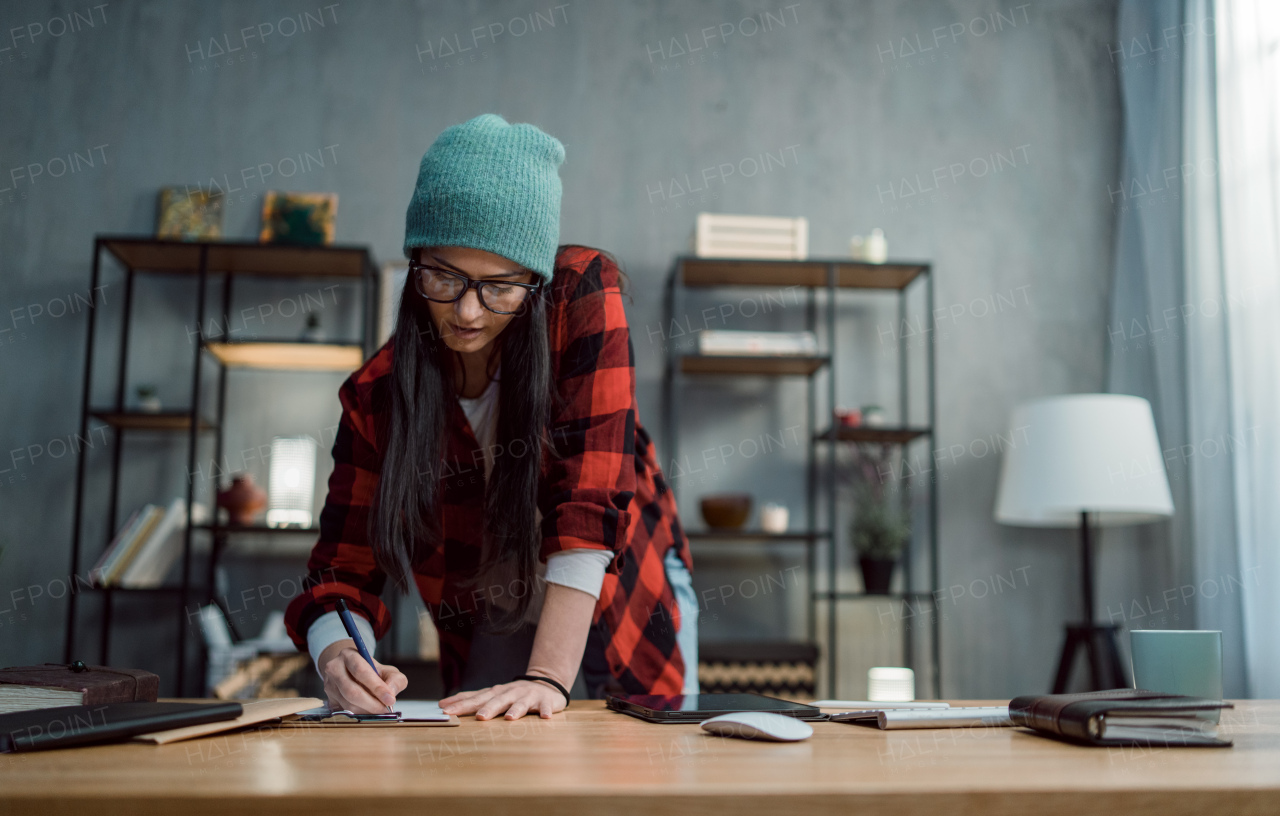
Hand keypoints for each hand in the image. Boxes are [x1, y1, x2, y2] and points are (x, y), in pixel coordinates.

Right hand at [317, 639, 407, 713]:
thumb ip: (395, 679)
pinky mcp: (329, 699)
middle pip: (352, 690)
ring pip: (347, 704)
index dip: (377, 687)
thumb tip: (391, 693)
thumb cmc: (372, 672)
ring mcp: (329, 685)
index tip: (390, 699)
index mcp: (349, 655)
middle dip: (372, 703)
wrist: (352, 672)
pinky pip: (344, 711)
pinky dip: (360, 714)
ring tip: (379, 710)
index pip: (361, 671)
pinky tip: (369, 711)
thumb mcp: (388, 670)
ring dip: (366, 710)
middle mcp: (335, 668)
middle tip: (386, 709)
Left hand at [439, 676, 566, 720]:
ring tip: (510, 718)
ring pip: (521, 703)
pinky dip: (545, 711)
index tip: (445, 711)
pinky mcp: (544, 701)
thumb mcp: (491, 695)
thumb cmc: (513, 694)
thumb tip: (442, 704)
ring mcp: (527, 696)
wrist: (545, 684)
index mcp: (495, 693)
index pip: (475, 699)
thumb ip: (469, 700)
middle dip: (489, 708)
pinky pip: (545, 706)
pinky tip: (545, 717)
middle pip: (497, 701)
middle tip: (480, 717)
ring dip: (516, 710)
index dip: (461, 704)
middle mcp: (509, 693)